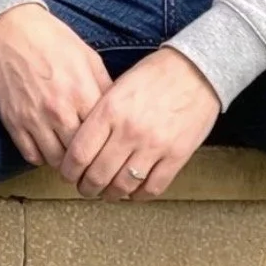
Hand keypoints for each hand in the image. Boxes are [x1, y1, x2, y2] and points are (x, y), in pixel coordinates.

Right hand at [0, 2, 113, 170]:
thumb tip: (117, 112)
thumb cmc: (51, 38)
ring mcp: (34, 118)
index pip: (103, 136)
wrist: (9, 27)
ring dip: (65, 161)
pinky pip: (31, 155)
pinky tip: (47, 146)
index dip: (108, 145)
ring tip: (70, 155)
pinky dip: (41, 156)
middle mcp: (59, 110)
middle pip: (80, 154)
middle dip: (88, 159)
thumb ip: (104, 87)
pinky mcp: (13, 122)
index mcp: (82, 92)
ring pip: (56, 161)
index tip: (109, 148)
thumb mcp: (88, 56)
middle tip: (91, 159)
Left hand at [58, 47, 221, 201]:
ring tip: (107, 192)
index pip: (79, 153)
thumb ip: (100, 114)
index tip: (68, 174)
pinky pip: (152, 188)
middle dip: (87, 187)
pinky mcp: (177, 156)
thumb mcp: (118, 86)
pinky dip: (139, 195)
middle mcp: (129, 130)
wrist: (197, 70)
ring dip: (111, 194)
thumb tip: (81, 143)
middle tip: (85, 187)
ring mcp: (154, 145)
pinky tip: (133, 190)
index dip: (69, 171)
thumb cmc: (155, 74)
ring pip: (123, 187)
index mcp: (110, 110)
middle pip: (98, 175)